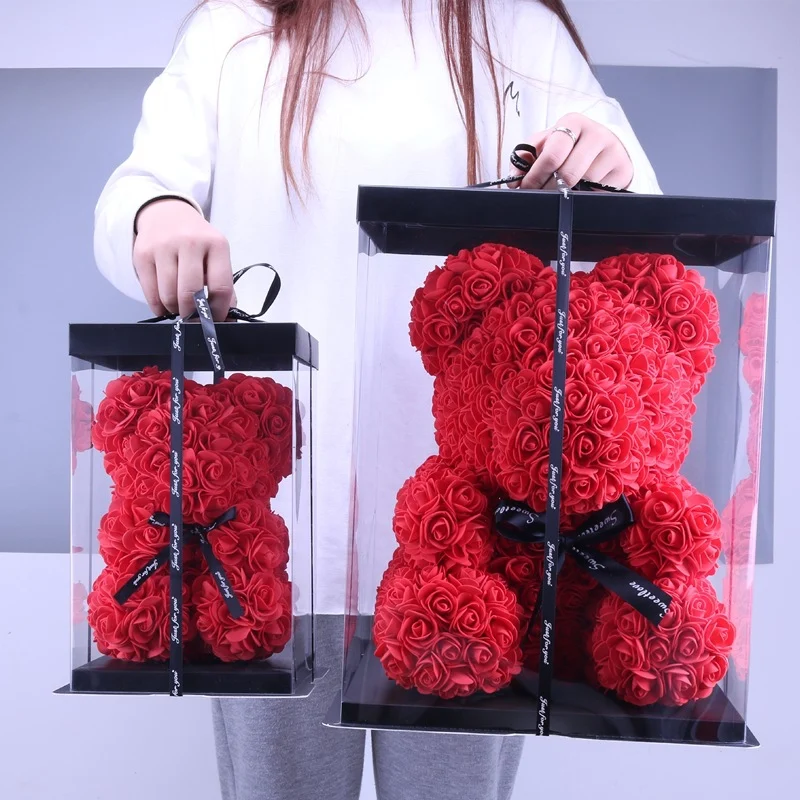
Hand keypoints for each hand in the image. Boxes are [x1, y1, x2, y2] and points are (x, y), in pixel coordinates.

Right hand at [133, 198, 233, 320]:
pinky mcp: (142, 253)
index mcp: (216, 244)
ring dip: (174, 310)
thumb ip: (223, 285)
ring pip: (169, 295)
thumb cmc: (197, 242)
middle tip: (192, 318)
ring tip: (178, 308)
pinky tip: (164, 305)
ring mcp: (164, 246)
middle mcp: (190, 242)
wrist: (166, 213)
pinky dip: (158, 306)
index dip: (218, 310)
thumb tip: (226, 320)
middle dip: (192, 314)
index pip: (221, 287)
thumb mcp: (216, 255)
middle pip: (191, 293)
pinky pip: (150, 292)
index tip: (214, 320)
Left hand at [513, 113, 633, 190]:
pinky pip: (598, 194)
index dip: (535, 177)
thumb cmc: (570, 146)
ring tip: (558, 195)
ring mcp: (613, 152)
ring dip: (566, 197)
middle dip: (548, 191)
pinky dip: (584, 199)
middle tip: (539, 198)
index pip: (552, 155)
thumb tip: (514, 178)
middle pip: (568, 175)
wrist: (605, 146)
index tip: (526, 188)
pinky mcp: (623, 171)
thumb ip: (526, 155)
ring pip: (583, 187)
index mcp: (573, 123)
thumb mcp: (546, 143)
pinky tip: (578, 194)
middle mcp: (596, 134)